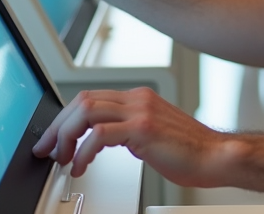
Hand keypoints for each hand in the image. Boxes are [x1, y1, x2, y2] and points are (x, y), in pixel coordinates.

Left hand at [34, 88, 229, 185]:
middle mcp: (138, 99)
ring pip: (86, 111)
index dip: (65, 118)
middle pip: (82, 100)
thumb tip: (96, 140)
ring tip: (64, 159)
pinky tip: (82, 166)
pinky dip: (83, 152)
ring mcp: (140, 111)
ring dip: (66, 137)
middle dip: (57, 127)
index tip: (53, 138)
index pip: (90, 97)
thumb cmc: (188, 151)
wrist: (215, 156)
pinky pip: (99, 135)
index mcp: (139, 98)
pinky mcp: (142, 128)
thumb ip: (126, 130)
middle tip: (48, 150)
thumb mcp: (150, 135)